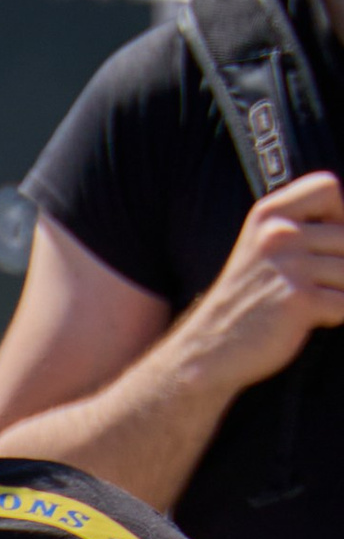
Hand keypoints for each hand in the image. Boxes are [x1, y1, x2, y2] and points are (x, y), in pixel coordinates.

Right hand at [192, 169, 343, 388]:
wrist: (208, 350)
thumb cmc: (245, 300)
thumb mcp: (263, 247)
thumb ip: (302, 227)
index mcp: (268, 214)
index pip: (327, 188)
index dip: (339, 213)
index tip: (326, 240)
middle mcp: (278, 234)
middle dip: (339, 265)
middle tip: (310, 286)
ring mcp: (289, 266)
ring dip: (338, 292)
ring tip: (307, 304)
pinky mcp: (300, 301)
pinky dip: (335, 315)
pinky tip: (308, 319)